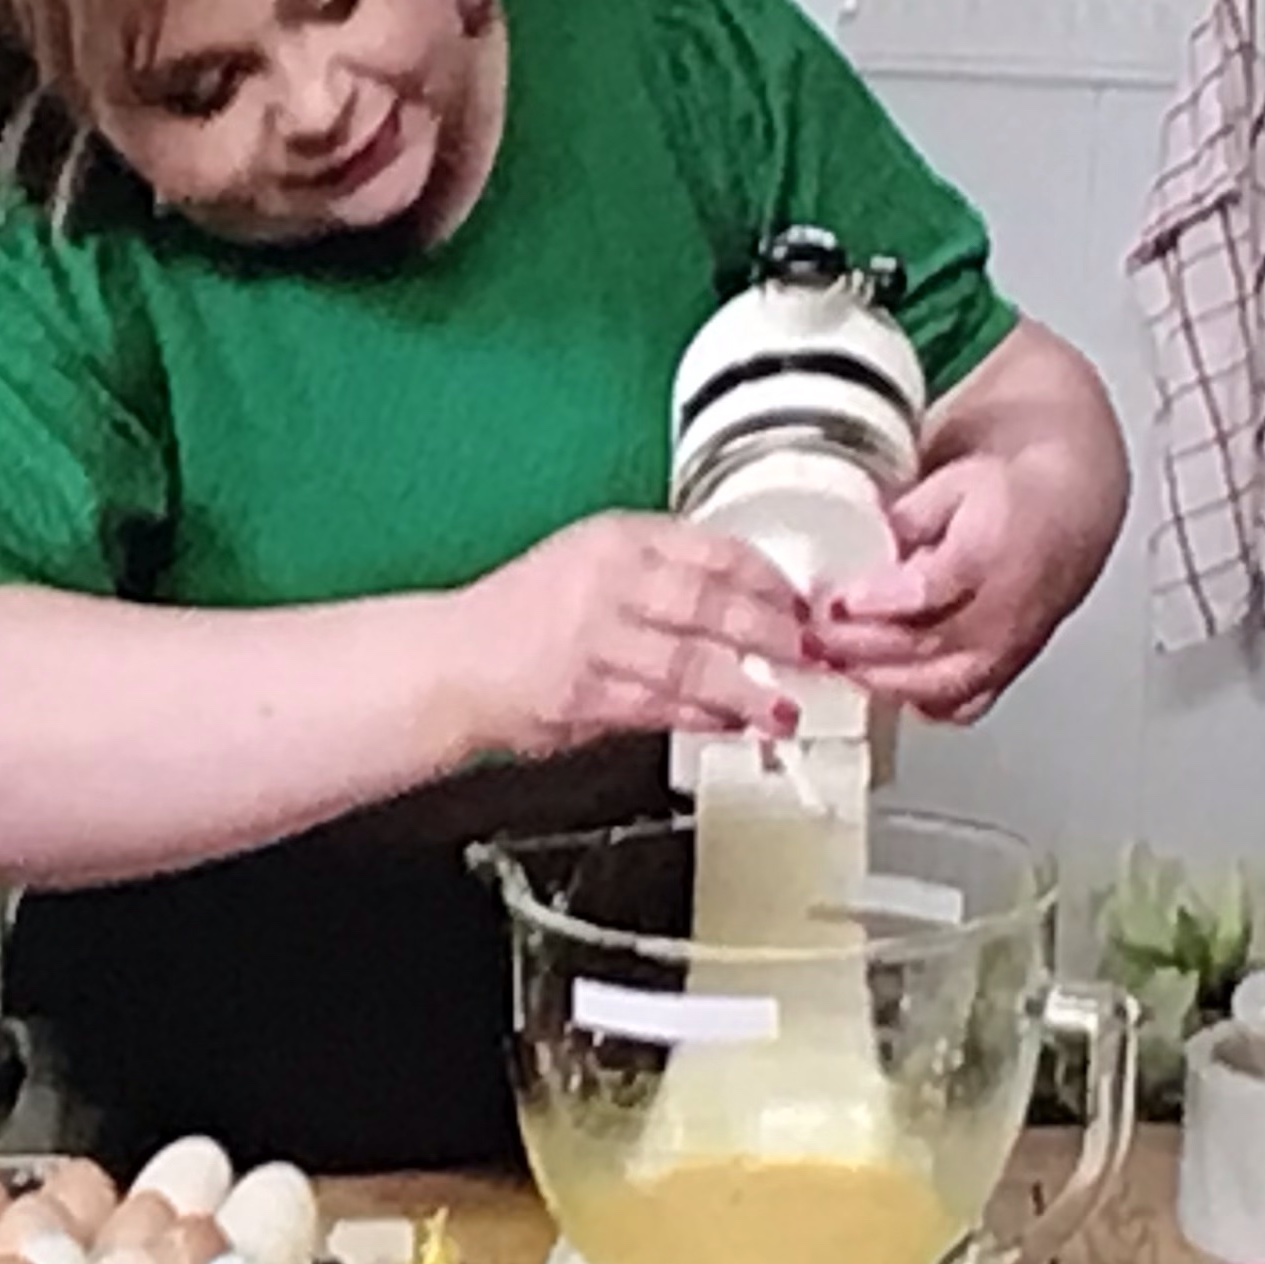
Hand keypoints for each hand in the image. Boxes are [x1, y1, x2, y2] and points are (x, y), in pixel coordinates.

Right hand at [462, 512, 810, 757]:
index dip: (770, 583)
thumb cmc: (527, 617)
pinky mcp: (582, 694)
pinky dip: (701, 718)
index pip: (715, 550)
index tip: (803, 607)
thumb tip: (749, 609)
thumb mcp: (594, 566)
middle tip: (811, 656)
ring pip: (691, 663)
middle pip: (712, 604)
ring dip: (746, 690)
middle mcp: (607, 579)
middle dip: (773, 634)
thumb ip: (665, 579)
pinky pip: (659, 708)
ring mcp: (593, 638)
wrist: (453, 661)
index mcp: (618, 539)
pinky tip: (729, 724)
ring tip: (782, 708)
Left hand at [810, 455, 1069, 725]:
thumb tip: (855, 544)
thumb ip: (901, 519)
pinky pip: (962, 705)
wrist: (1070, 513)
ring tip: (838, 664)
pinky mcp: (1006, 671)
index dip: (877, 601)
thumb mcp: (951, 482)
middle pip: (924, 646)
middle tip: (816, 637)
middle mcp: (1003, 612)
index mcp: (987, 553)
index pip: (927, 590)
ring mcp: (1007, 650)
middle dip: (860, 648)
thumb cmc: (1013, 496)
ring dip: (880, 680)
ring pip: (939, 685)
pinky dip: (920, 703)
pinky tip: (889, 685)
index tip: (834, 601)